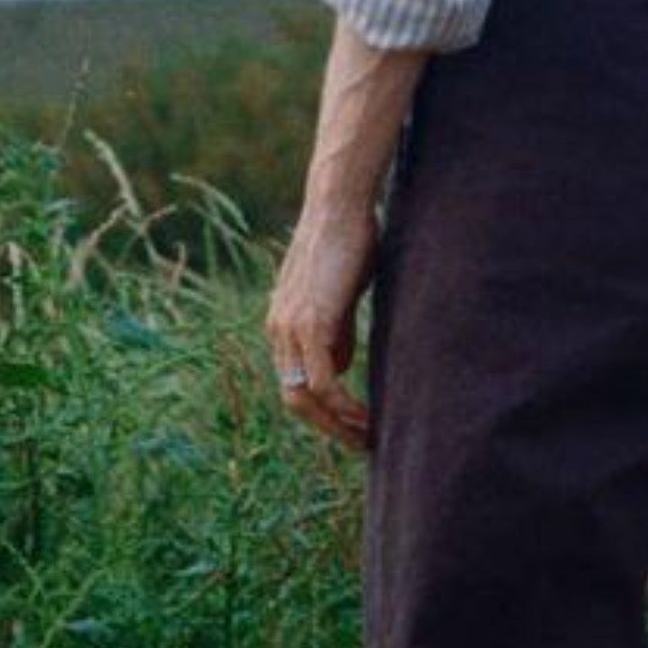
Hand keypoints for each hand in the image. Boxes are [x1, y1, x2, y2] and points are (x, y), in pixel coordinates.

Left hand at [264, 199, 379, 453]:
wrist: (339, 205)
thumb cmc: (348, 240)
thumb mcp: (339, 293)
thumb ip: (336, 331)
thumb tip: (340, 369)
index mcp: (282, 324)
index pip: (295, 383)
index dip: (323, 410)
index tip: (353, 424)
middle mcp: (278, 331)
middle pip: (294, 401)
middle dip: (329, 427)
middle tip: (362, 442)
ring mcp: (290, 329)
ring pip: (304, 398)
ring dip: (337, 424)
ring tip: (369, 436)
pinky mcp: (309, 324)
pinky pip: (321, 383)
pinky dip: (342, 406)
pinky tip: (366, 415)